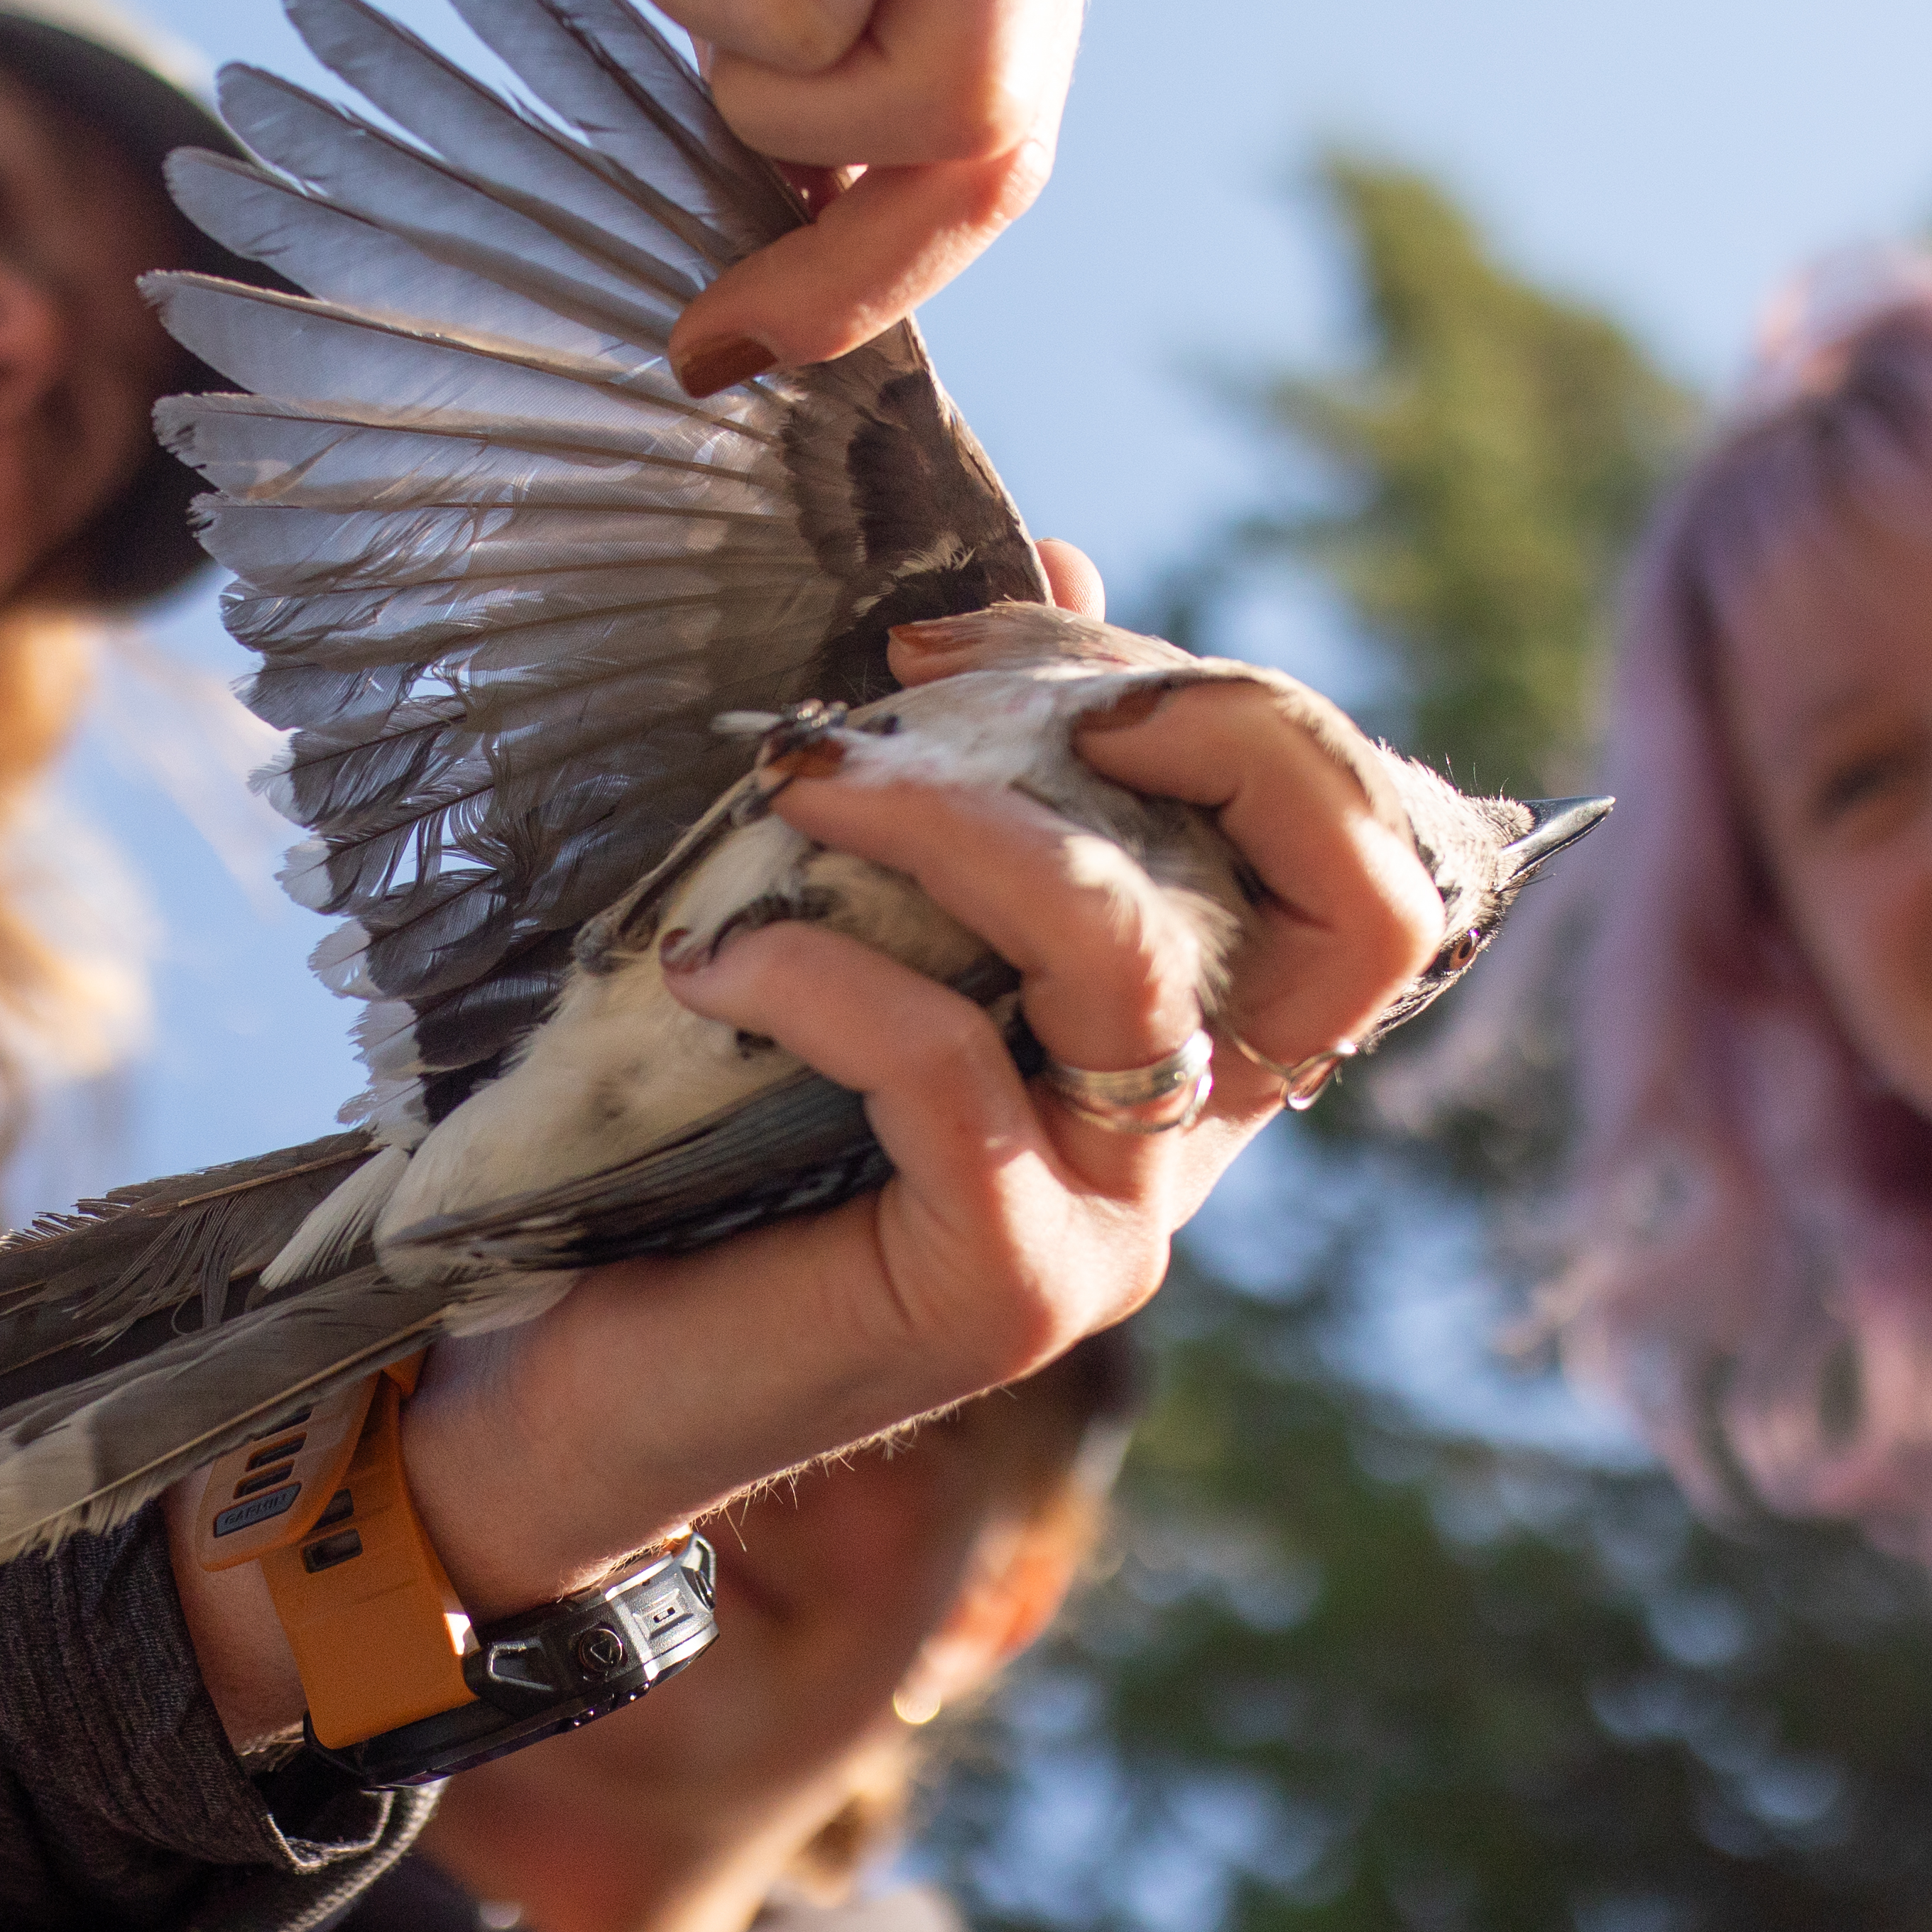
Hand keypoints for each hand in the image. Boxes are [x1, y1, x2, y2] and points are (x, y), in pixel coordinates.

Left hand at [400, 537, 1439, 1609]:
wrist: (570, 1376)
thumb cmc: (698, 1134)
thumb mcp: (856, 911)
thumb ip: (973, 765)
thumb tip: (1057, 555)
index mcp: (1189, 1033)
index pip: (1362, 855)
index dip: (1242, 711)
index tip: (993, 634)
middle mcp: (1192, 1134)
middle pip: (1359, 906)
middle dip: (1224, 731)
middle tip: (987, 673)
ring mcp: (1118, 1223)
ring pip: (1127, 956)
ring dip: (961, 818)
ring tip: (800, 776)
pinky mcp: (1010, 1292)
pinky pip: (951, 1074)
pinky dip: (824, 973)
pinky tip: (715, 961)